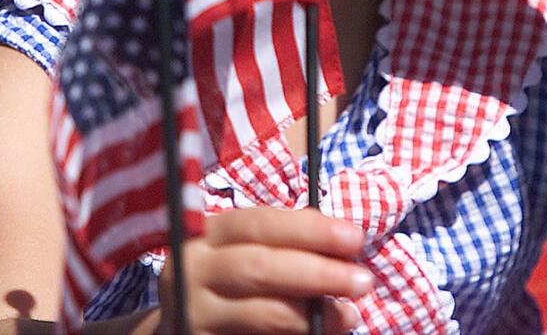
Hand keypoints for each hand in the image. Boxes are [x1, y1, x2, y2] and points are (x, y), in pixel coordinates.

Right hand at [157, 207, 368, 333]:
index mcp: (208, 234)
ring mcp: (193, 311)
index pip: (260, 223)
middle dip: (317, 272)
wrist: (183, 323)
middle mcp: (192, 268)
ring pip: (259, 312)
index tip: (354, 238)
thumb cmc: (228, 282)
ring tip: (348, 316)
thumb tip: (344, 251)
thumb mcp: (246, 253)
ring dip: (311, 315)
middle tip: (362, 281)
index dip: (310, 230)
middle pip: (260, 266)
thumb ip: (285, 248)